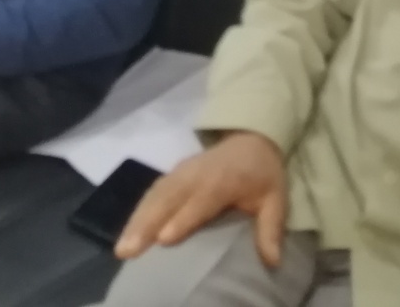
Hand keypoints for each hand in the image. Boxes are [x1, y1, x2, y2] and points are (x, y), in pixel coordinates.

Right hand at [116, 132, 288, 266]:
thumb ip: (271, 228)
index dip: (182, 219)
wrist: (250, 138)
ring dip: (136, 219)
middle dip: (146, 224)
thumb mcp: (276, 199)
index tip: (164, 239)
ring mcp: (181, 172)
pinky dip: (139, 210)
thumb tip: (273, 261)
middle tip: (128, 250)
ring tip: (123, 246)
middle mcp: (195, 174)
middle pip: (167, 199)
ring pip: (154, 196)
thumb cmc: (262, 173)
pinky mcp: (173, 174)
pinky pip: (152, 191)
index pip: (200, 201)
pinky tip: (129, 229)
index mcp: (222, 180)